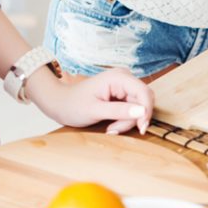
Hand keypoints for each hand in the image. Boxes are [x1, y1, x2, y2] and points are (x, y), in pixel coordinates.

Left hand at [32, 68, 154, 134]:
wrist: (60, 103)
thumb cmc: (73, 105)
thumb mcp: (95, 110)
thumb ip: (119, 111)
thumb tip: (143, 112)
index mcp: (118, 77)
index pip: (144, 92)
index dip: (146, 111)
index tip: (141, 128)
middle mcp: (124, 78)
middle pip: (143, 101)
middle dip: (133, 119)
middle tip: (115, 130)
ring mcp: (124, 86)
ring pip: (139, 107)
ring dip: (128, 121)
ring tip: (110, 128)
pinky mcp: (123, 94)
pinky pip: (133, 109)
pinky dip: (125, 120)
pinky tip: (112, 125)